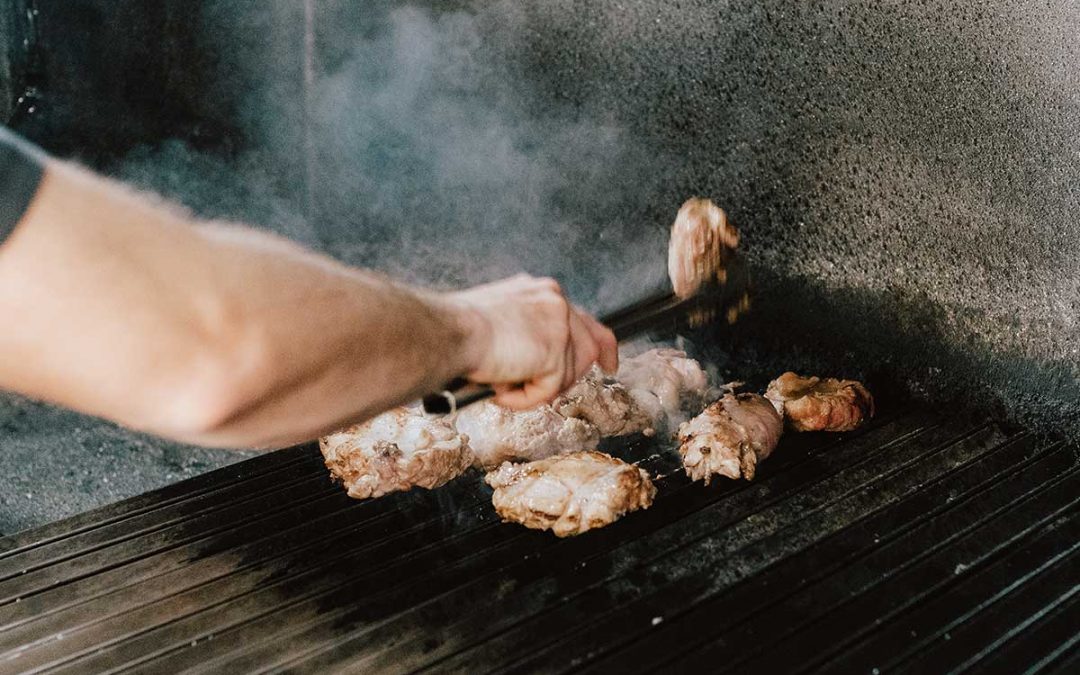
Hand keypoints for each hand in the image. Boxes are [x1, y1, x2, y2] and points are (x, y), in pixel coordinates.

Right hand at [445, 274, 617, 409]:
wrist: (446, 331)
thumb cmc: (456, 329)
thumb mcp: (498, 322)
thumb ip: (524, 333)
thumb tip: (534, 362)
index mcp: (541, 292)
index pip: (583, 318)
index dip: (599, 343)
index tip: (608, 361)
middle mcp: (555, 301)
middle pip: (587, 348)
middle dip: (567, 375)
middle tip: (537, 388)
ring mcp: (558, 325)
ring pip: (566, 375)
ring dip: (533, 388)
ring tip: (500, 381)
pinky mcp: (555, 351)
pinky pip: (549, 391)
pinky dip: (522, 399)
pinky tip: (499, 387)